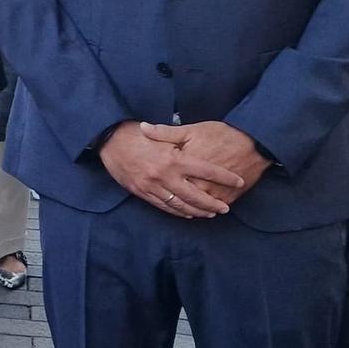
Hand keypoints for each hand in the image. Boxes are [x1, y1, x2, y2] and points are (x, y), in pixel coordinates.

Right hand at [97, 120, 242, 218]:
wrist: (110, 141)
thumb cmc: (137, 134)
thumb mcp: (162, 135)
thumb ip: (181, 144)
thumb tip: (202, 150)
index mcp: (173, 159)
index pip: (207, 171)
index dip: (225, 177)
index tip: (238, 181)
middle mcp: (165, 176)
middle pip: (196, 195)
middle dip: (213, 203)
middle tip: (225, 208)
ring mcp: (153, 186)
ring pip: (180, 205)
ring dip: (197, 211)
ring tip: (210, 213)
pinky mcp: (142, 192)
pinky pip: (164, 207)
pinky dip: (178, 211)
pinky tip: (187, 213)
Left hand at [139, 119, 269, 200]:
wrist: (255, 143)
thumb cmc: (222, 134)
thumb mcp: (192, 130)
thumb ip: (166, 132)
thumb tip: (143, 128)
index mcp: (185, 165)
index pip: (167, 181)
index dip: (157, 184)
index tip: (149, 183)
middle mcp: (199, 183)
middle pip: (181, 198)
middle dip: (171, 200)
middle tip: (163, 200)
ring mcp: (215, 192)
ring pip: (197, 207)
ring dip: (190, 209)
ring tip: (185, 210)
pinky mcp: (229, 197)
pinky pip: (214, 208)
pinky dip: (208, 210)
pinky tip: (203, 211)